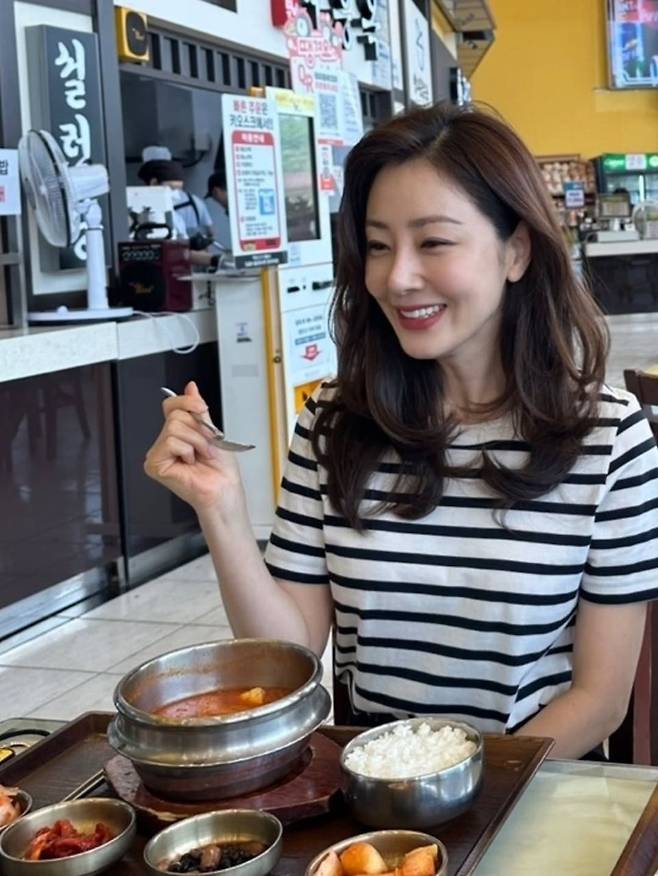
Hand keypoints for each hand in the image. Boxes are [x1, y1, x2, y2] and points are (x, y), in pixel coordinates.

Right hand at [144, 381, 244, 515]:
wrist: (224, 489)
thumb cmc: (221, 470)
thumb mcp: (211, 431)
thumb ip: (198, 410)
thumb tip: (191, 387)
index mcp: (177, 434)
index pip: (171, 406)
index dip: (186, 401)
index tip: (201, 406)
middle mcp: (165, 443)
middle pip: (175, 416)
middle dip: (198, 430)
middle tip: (205, 446)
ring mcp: (158, 454)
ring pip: (174, 428)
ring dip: (196, 441)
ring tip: (199, 456)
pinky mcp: (154, 464)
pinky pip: (171, 441)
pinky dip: (187, 450)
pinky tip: (190, 463)